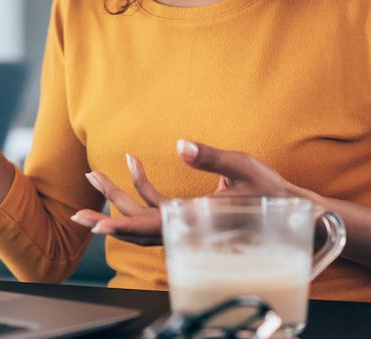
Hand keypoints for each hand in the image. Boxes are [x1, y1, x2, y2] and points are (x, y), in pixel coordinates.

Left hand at [70, 140, 320, 246]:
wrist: (293, 212)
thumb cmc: (271, 192)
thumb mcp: (243, 167)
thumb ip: (211, 156)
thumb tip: (181, 144)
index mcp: (196, 221)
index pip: (151, 227)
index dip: (122, 226)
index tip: (97, 226)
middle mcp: (186, 227)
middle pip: (137, 226)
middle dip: (107, 214)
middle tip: (77, 210)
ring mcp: (186, 222)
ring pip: (144, 217)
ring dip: (118, 198)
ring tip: (95, 174)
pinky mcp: (190, 214)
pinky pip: (158, 206)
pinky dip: (142, 187)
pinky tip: (134, 162)